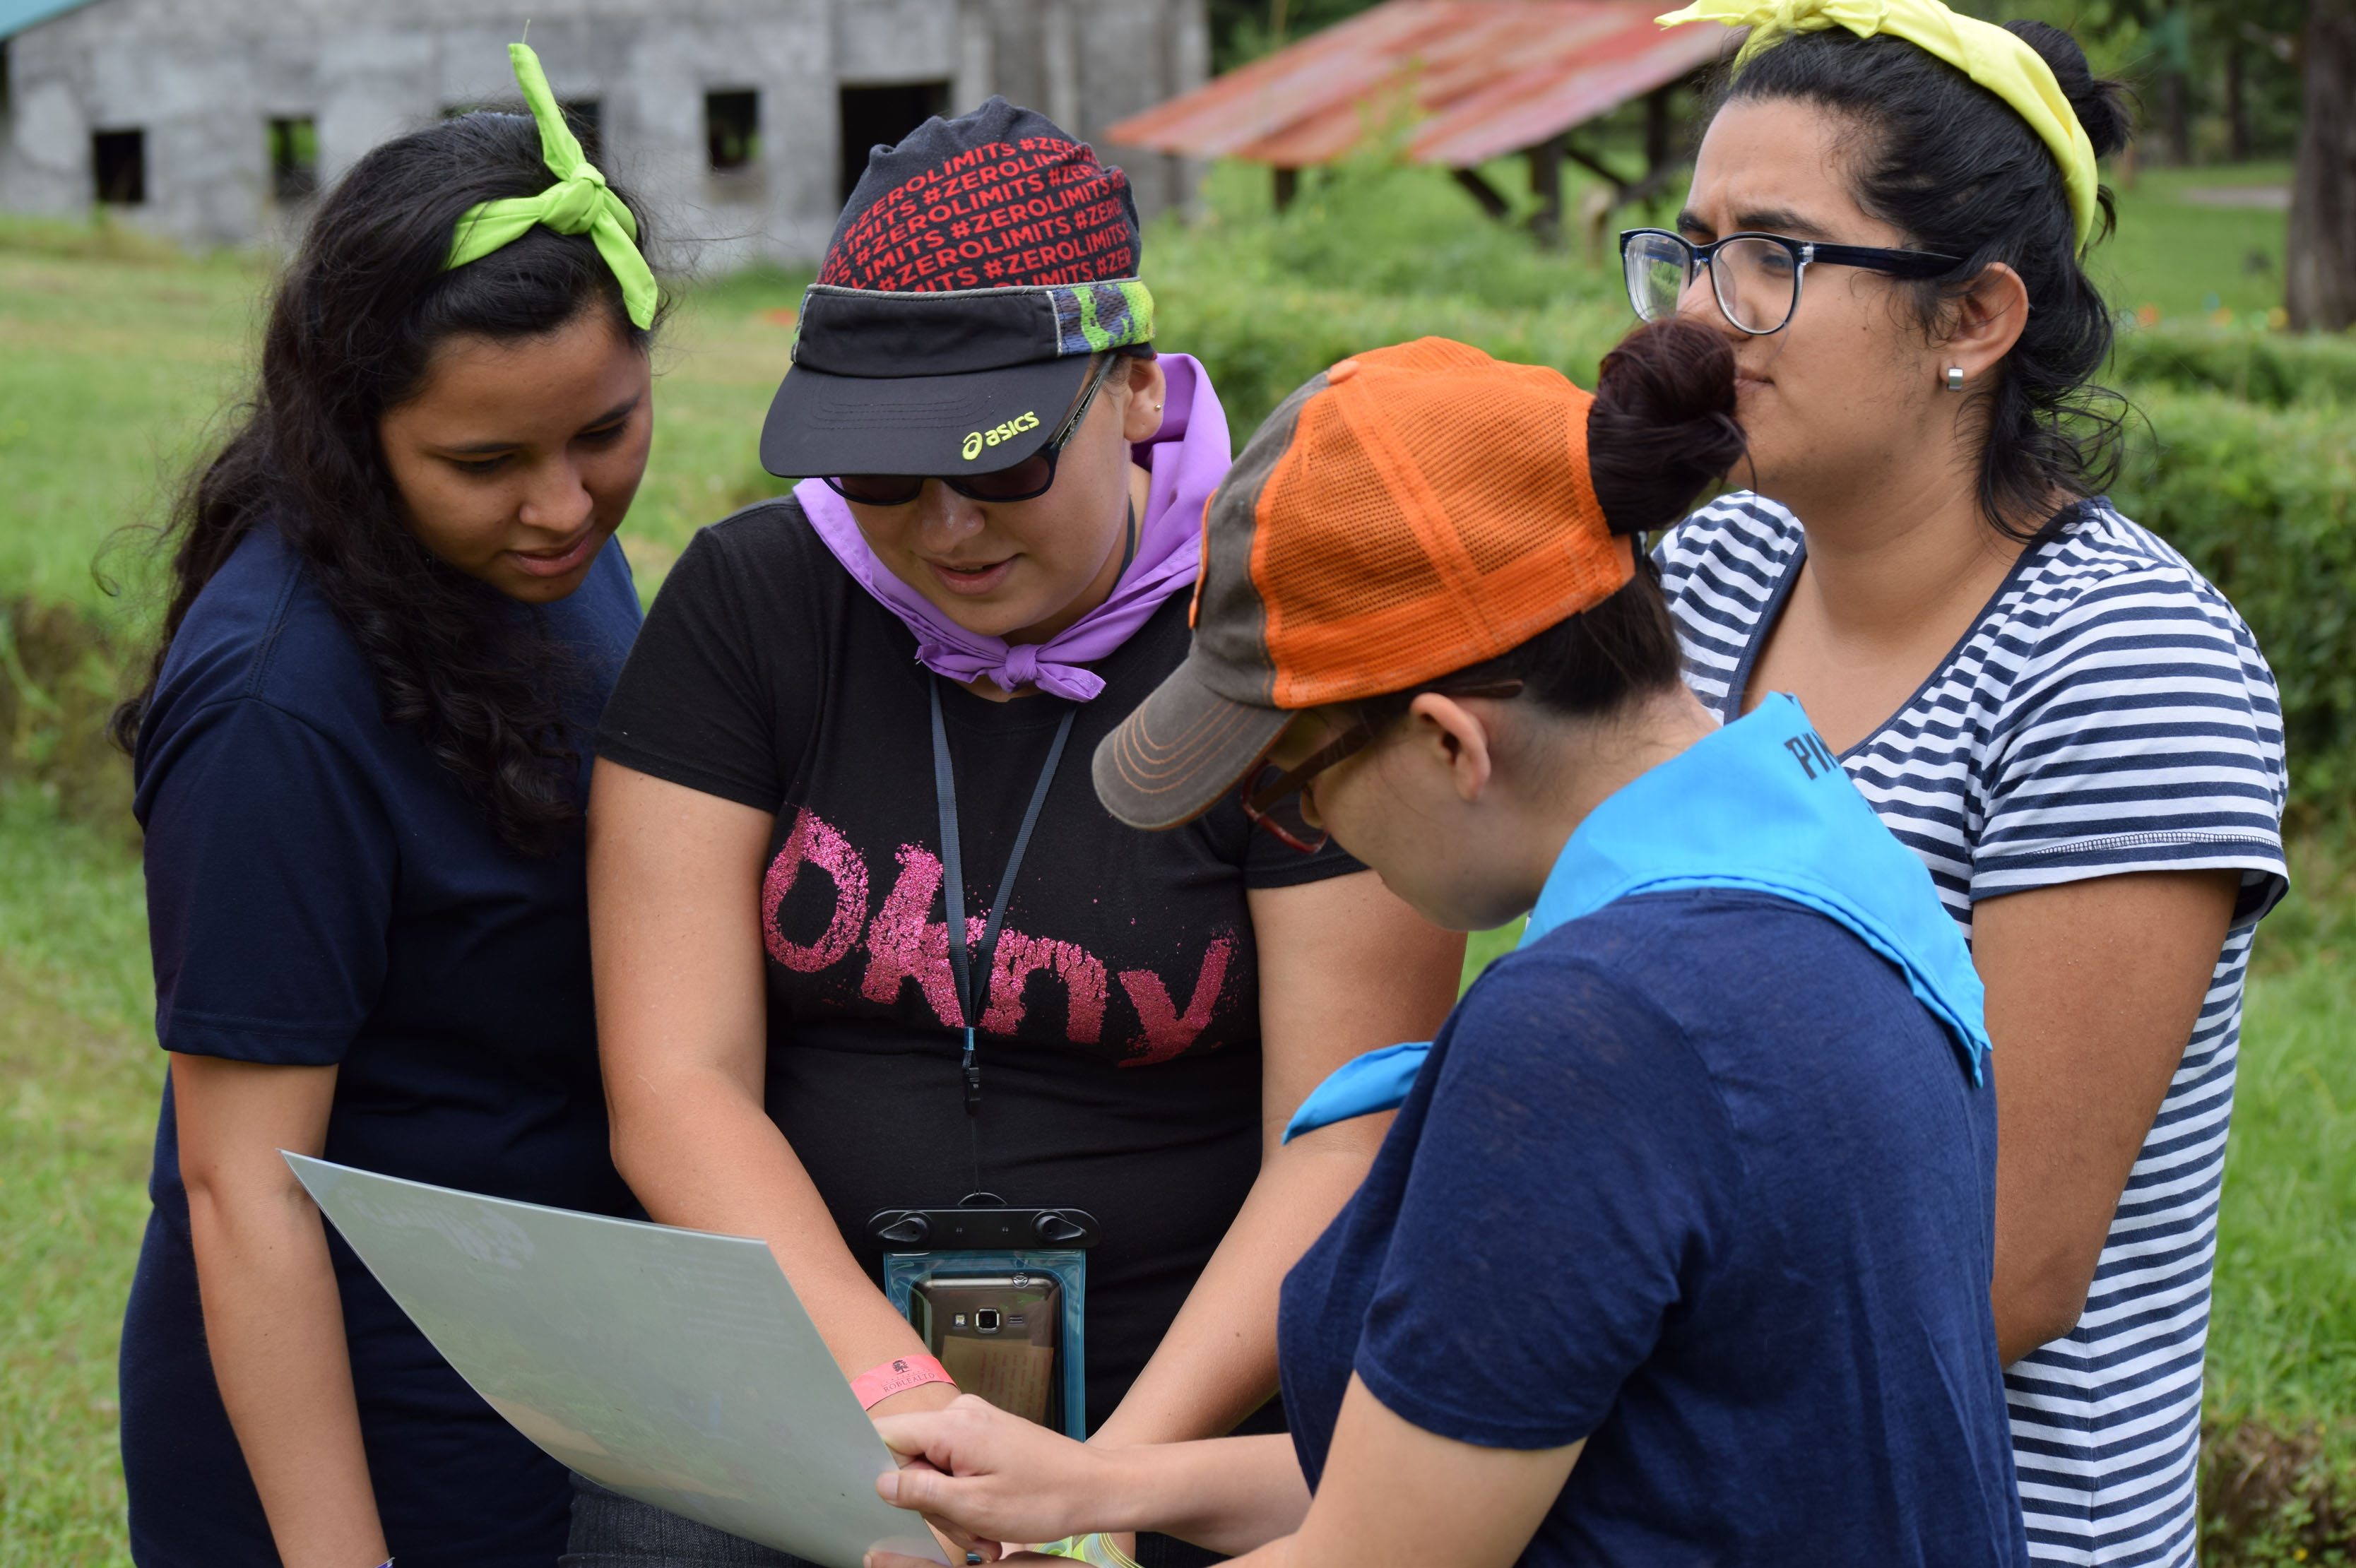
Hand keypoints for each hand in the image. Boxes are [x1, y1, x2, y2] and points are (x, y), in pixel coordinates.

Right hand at [874, 1396, 1118, 1548]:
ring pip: (936, 1470)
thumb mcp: (974, 1506)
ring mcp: (976, 1423)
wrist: (1095, 1488)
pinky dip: (969, 1497)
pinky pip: (958, 1467)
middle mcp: (962, 1414)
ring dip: (955, 1508)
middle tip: (967, 1535)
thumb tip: (880, 1481)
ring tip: (986, 1535)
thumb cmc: (1044, 1498)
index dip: (880, 1471)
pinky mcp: (988, 1435)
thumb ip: (921, 1491)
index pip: (886, 1434)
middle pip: (912, 1460)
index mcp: (953, 1425)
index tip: (900, 1505)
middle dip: (933, 1504)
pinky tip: (990, 1522)